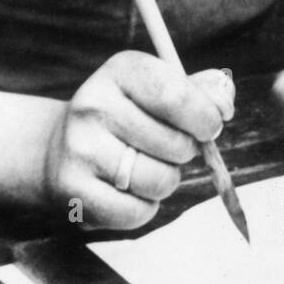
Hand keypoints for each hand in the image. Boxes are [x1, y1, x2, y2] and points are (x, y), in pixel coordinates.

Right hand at [44, 52, 233, 228]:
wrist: (58, 147)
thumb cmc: (127, 115)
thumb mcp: (157, 88)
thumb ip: (199, 91)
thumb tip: (225, 102)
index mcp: (120, 70)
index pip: (176, 95)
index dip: (205, 117)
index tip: (209, 127)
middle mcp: (93, 104)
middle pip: (176, 143)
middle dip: (185, 152)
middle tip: (166, 147)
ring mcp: (79, 148)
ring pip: (160, 181)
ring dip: (165, 181)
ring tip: (144, 167)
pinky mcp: (72, 190)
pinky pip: (137, 213)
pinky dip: (143, 207)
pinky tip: (126, 190)